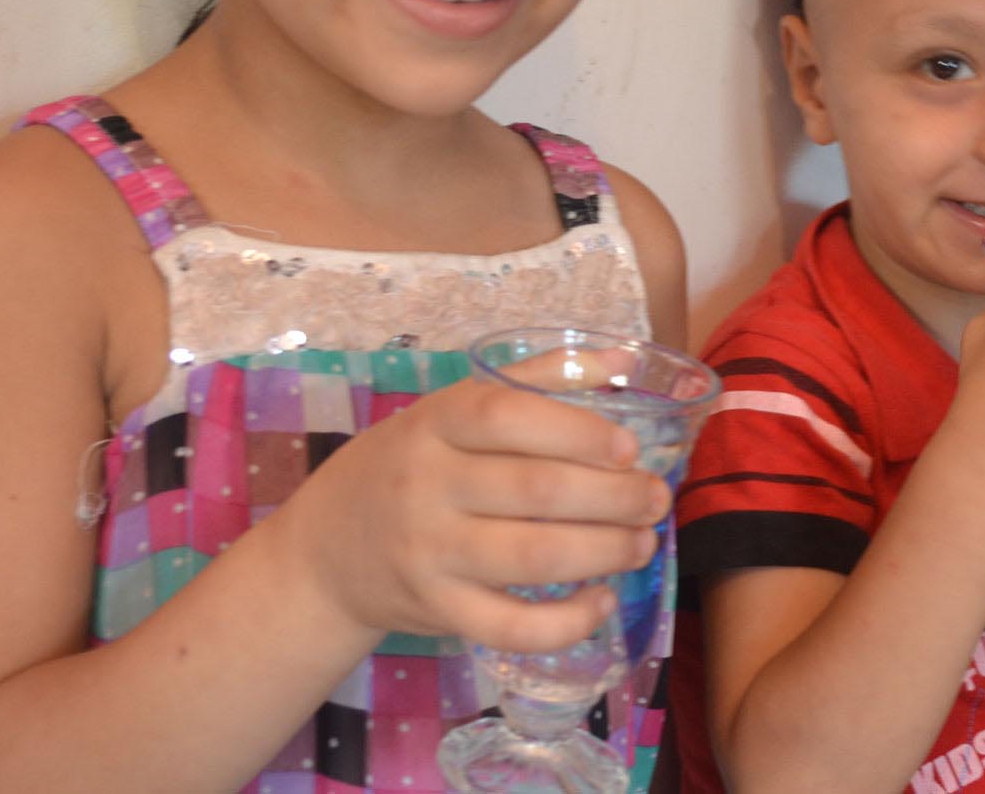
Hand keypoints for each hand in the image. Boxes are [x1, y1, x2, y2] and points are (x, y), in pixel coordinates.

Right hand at [279, 375, 670, 654]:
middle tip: (655, 500)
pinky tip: (599, 602)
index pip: (507, 416)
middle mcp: (428, 485)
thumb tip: (626, 358)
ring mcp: (430, 553)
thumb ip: (538, 379)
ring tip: (642, 544)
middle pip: (536, 490)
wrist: (328, 549)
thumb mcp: (453, 411)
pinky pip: (510, 626)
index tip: (629, 448)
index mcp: (437, 423)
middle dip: (614, 498)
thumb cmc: (411, 465)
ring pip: (533, 558)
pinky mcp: (438, 610)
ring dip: (604, 552)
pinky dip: (566, 622)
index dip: (577, 431)